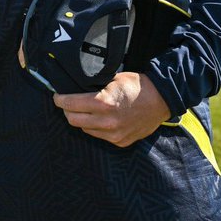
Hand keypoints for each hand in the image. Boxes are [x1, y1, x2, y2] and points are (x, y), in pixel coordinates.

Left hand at [52, 72, 169, 147]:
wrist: (162, 99)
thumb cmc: (137, 86)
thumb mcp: (112, 78)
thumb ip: (93, 86)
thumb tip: (74, 87)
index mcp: (103, 103)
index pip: (69, 104)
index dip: (60, 99)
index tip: (58, 96)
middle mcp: (107, 122)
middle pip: (73, 120)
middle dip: (68, 110)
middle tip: (69, 103)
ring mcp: (114, 134)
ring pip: (85, 130)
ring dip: (83, 120)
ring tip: (88, 110)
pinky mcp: (121, 142)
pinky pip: (100, 136)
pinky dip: (97, 128)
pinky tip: (102, 119)